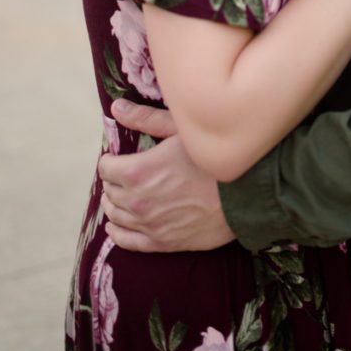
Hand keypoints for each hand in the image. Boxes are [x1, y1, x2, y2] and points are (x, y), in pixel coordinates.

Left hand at [98, 99, 234, 251]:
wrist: (244, 194)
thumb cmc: (213, 157)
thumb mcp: (180, 130)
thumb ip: (145, 119)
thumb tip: (116, 107)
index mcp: (137, 171)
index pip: (106, 167)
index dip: (113, 159)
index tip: (120, 157)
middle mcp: (137, 202)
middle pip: (110, 191)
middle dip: (115, 180)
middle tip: (127, 173)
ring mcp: (148, 225)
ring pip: (115, 215)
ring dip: (116, 203)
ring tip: (124, 195)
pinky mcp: (162, 243)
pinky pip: (126, 241)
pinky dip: (118, 231)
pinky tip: (117, 224)